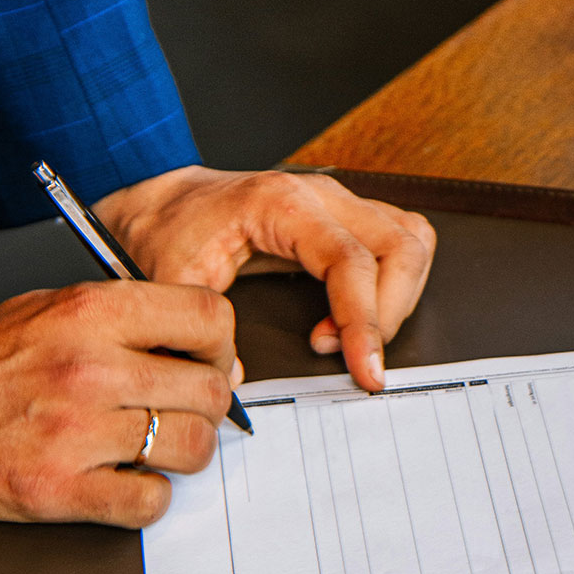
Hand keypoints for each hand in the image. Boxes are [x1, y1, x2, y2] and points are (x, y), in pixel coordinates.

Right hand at [0, 281, 238, 526]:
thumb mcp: (51, 307)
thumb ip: (126, 321)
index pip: (208, 318)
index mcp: (89, 312)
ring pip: (191, 448)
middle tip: (181, 412)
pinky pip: (150, 503)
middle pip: (210, 390)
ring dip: (184, 453)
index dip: (221, 345)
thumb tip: (204, 353)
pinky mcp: (57, 489)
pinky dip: (148, 497)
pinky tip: (124, 482)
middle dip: (206, 406)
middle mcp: (89, 368)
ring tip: (153, 448)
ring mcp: (74, 432)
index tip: (208, 362)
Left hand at [93, 166, 434, 390]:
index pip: (351, 260)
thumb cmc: (167, 232)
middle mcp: (319, 195)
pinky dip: (392, 284)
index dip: (365, 321)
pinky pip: (398, 239)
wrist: (162, 204)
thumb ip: (201, 331)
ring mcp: (336, 202)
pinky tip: (351, 317)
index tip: (366, 370)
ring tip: (350, 339)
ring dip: (397, 297)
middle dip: (388, 315)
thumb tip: (236, 379)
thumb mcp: (172, 282)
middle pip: (400, 247)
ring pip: (411, 239)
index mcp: (281, 204)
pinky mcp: (342, 216)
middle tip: (354, 360)